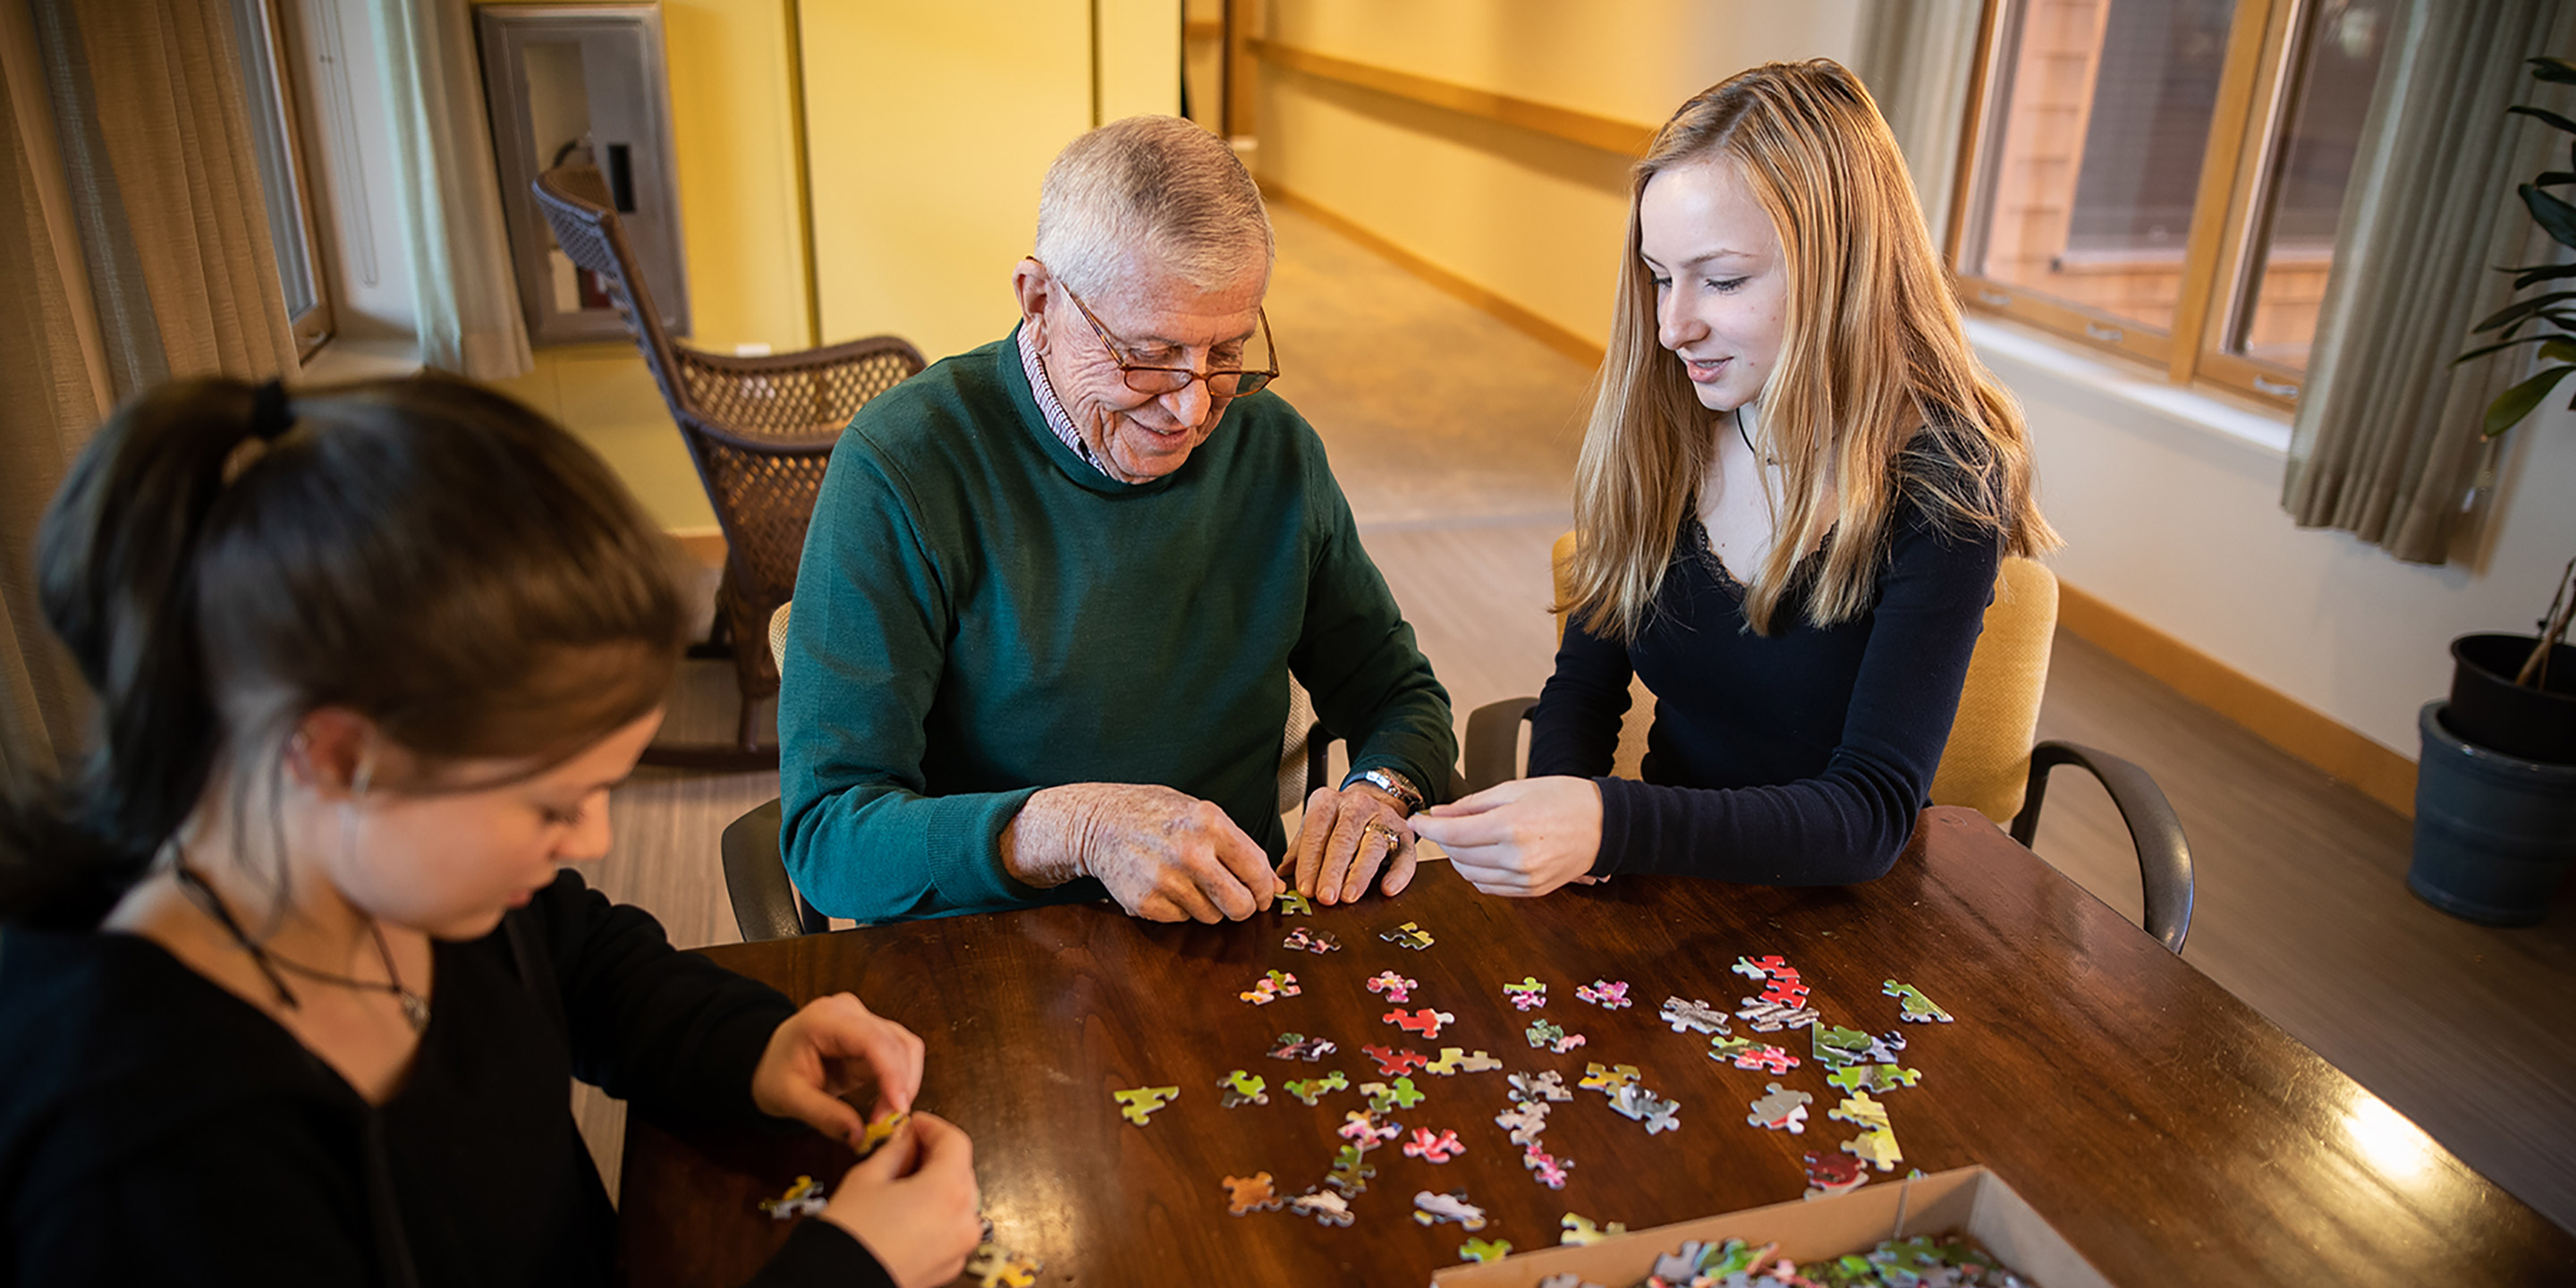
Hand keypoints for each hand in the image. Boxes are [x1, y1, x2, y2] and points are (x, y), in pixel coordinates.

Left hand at [752, 993, 925, 1146]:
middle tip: (889, 1122)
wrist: (767, 1062)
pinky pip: (900, 1055)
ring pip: (906, 1046)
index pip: (873, 1040)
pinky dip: (901, 1081)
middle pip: (897, 1041)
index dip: (893, 1073)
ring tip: (887, 1114)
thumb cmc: (774, 1074)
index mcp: (824, 1019)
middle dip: (901, 1084)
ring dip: (905, 1083)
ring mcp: (864, 1019)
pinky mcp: (874, 1035)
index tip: (899, 1107)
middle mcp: (849, 1011)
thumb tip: (860, 1136)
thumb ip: (825, 1117)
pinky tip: (888, 1103)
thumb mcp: (789, 1100)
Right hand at [820, 1112, 983, 1287]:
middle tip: (905, 1147)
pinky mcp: (948, 1268)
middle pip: (961, 1170)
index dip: (933, 1127)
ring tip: (901, 1180)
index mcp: (948, 1191)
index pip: (955, 1142)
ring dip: (936, 1184)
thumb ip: (894, 1151)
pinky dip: (935, 1213)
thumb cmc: (849, 1236)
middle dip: (935, 1155)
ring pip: (957, 1200)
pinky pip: (950, 1229)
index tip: (915, 1124)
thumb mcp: (867, 1178)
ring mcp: (959, 1248)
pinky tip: (906, 1211)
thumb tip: (905, 1139)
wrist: (836, 1286)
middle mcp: (964, 1221)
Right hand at [1004, 783, 1279, 921]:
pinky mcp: (1147, 902)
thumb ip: (1241, 848)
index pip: (1257, 871)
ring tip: (1189, 881)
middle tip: (1235, 900)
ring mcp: (1166, 880)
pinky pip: (1182, 920)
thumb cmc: (1157, 815)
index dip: (1264, 890)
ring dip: (1208, 906)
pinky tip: (1166, 886)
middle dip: (1243, 907)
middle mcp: (1190, 853)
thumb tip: (1275, 886)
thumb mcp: (1202, 816)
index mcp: (1210, 823)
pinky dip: (1179, 909)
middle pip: (1239, 905)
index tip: (1263, 895)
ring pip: (1211, 917)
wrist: (1100, 823)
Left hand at [1284, 783, 1415, 904]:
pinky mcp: (1406, 835)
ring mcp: (1384, 818)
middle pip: (1344, 838)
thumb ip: (1299, 850)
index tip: (1305, 888)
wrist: (1376, 801)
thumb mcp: (1314, 828)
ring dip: (1360, 873)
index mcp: (1328, 801)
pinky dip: (1398, 874)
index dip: (1310, 861)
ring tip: (1349, 896)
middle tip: (1325, 897)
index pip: (1316, 830)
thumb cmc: (1338, 822)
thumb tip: (1282, 874)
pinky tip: (1387, 889)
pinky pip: (1405, 856)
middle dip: (1333, 870)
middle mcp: (1357, 805)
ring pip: (1373, 845)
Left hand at [1409, 776, 1602, 897]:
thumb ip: (1472, 805)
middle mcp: (1516, 857)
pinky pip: (1489, 887)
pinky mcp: (1532, 891)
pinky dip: (1477, 872)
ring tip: (1465, 838)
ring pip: (1470, 875)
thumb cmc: (1564, 799)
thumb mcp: (1514, 789)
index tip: (1417, 822)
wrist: (1605, 825)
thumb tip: (1439, 814)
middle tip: (1442, 824)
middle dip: (1443, 840)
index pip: (1453, 834)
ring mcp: (1525, 878)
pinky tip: (1482, 855)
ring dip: (1458, 857)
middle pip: (1458, 855)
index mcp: (1511, 826)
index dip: (1428, 828)